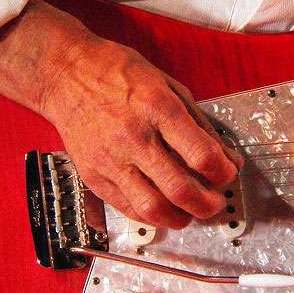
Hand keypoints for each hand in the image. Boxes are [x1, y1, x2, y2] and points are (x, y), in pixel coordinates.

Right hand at [0, 0, 241, 228]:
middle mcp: (134, 137)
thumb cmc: (118, 74)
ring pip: (153, 208)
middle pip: (180, 189)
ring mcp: (111, 159)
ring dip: (181, 218)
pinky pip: (127, 208)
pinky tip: (163, 209)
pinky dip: (152, 216)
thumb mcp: (169, 86)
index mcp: (158, 108)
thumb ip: (200, 124)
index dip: (223, 173)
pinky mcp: (94, 175)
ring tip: (191, 212)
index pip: (201, 155)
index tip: (227, 174)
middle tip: (216, 202)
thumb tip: (227, 157)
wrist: (66, 74)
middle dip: (208, 204)